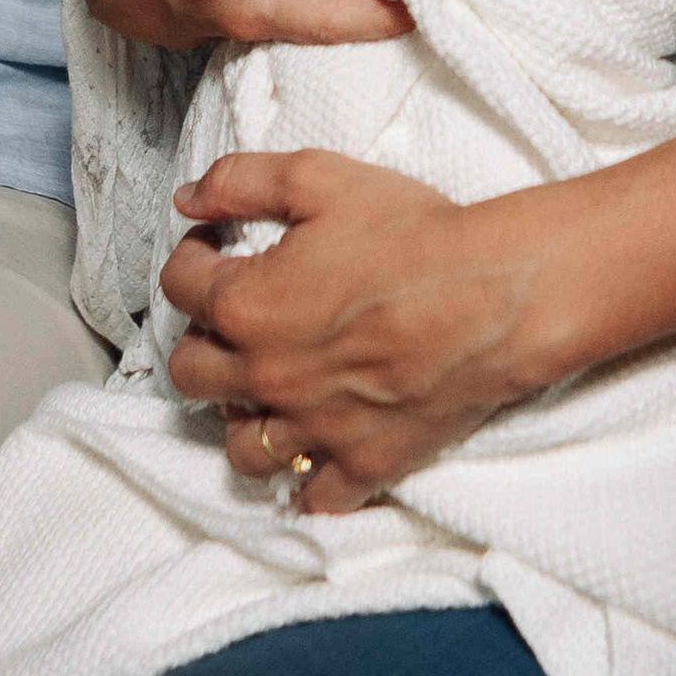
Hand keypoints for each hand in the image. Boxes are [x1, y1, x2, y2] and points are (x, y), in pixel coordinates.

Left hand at [163, 153, 560, 511]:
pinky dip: (309, 482)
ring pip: (243, 450)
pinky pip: (316, 497)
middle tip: (233, 324)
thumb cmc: (415, 234)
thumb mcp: (318, 178)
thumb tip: (187, 198)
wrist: (497, 294)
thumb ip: (240, 183)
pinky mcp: (364, 461)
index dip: (192, 258)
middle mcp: (267, 377)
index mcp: (246, 307)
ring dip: (244, 421)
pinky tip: (317, 455)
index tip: (214, 249)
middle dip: (201, 343)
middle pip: (191, 377)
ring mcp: (314, 428)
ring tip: (268, 394)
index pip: (178, 287)